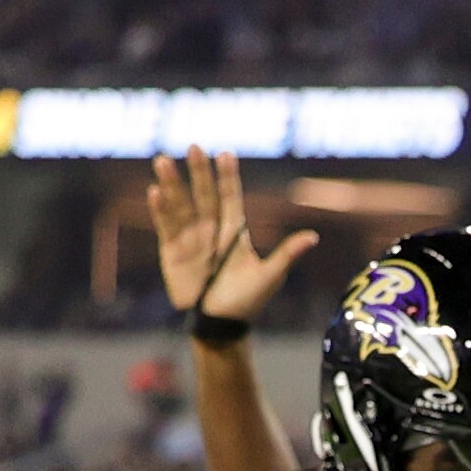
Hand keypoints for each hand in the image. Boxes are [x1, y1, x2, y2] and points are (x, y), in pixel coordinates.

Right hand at [147, 148, 315, 323]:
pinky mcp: (172, 250)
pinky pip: (165, 225)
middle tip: (194, 147)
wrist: (219, 324)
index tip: (226, 154)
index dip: (228, 177)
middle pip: (204, 195)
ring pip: (181, 205)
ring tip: (162, 161)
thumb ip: (287, 254)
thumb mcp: (269, 277)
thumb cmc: (247, 301)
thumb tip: (315, 237)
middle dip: (199, 172)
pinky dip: (160, 210)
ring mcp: (190, 238)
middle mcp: (211, 229)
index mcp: (234, 232)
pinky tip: (155, 191)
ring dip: (173, 184)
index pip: (230, 198)